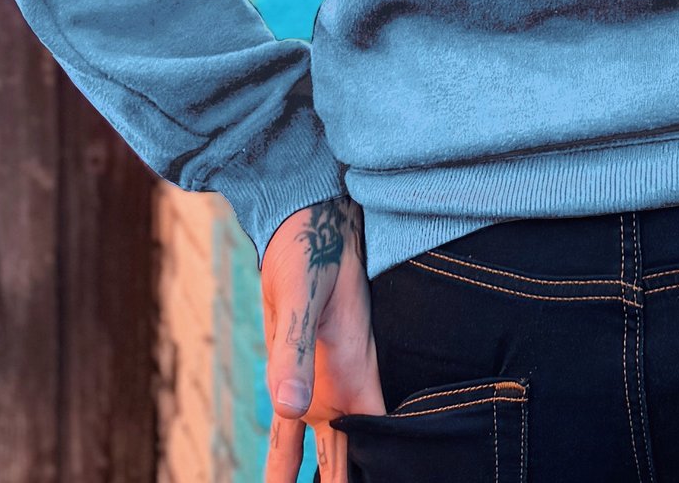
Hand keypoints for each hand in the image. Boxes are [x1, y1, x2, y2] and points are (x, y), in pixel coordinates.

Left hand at [261, 196, 383, 482]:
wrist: (302, 221)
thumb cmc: (308, 253)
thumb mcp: (301, 299)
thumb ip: (293, 354)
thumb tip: (288, 410)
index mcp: (354, 382)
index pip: (374, 451)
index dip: (381, 473)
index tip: (392, 482)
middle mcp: (343, 395)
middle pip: (353, 467)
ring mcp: (320, 392)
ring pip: (324, 462)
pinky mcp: (294, 382)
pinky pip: (290, 443)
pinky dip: (286, 470)